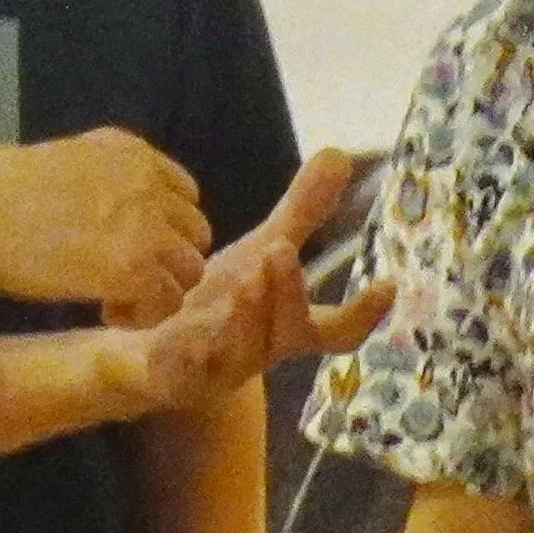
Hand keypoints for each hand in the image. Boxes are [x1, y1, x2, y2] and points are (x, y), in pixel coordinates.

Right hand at [0, 130, 207, 326]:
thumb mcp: (67, 164)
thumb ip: (102, 184)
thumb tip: (109, 219)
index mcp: (133, 153)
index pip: (185, 195)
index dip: (163, 229)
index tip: (133, 249)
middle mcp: (150, 184)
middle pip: (194, 234)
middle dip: (167, 262)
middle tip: (126, 280)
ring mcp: (148, 227)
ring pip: (189, 271)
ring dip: (158, 291)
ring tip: (114, 301)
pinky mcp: (135, 269)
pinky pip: (167, 302)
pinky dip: (143, 314)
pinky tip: (106, 311)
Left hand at [107, 151, 387, 412]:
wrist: (144, 352)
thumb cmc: (215, 303)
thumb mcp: (257, 253)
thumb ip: (301, 213)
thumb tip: (340, 155)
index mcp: (286, 324)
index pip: (336, 329)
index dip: (363, 313)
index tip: (389, 286)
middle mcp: (260, 349)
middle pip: (289, 333)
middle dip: (289, 295)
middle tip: (281, 250)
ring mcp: (219, 367)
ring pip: (241, 351)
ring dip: (246, 315)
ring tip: (246, 275)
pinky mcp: (175, 378)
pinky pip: (185, 369)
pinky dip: (188, 350)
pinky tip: (183, 322)